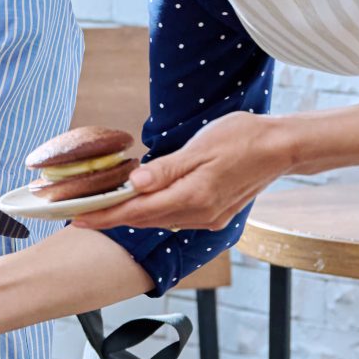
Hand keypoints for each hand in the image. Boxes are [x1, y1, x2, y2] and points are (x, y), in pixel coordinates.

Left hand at [69, 112, 293, 233]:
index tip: (77, 217)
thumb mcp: (199, 147)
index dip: (105, 215)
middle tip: (79, 213)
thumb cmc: (242, 137)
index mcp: (194, 197)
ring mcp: (209, 219)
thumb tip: (134, 183)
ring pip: (159, 220)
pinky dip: (154, 211)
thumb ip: (165, 169)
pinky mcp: (215, 216)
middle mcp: (200, 215)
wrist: (282, 148)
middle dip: (111, 218)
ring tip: (103, 208)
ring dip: (131, 215)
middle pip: (145, 220)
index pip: (137, 211)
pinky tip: (142, 202)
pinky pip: (175, 217)